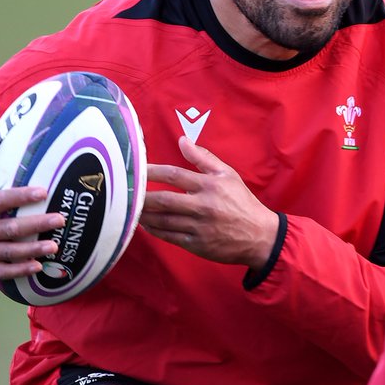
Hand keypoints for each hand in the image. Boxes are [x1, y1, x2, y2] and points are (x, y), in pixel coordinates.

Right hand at [0, 134, 63, 279]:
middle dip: (36, 224)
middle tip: (59, 219)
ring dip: (32, 250)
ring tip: (54, 246)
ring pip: (8, 252)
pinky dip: (19, 271)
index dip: (22, 196)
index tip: (43, 192)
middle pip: (10, 229)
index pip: (1, 201)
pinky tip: (37, 267)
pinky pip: (0, 271)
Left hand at [141, 137, 278, 269]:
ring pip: (162, 220)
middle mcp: (203, 206)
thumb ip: (203, 157)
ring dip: (143, 214)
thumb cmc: (242, 202)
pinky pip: (168, 236)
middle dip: (141, 196)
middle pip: (163, 200)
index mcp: (210, 186)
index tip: (136, 169)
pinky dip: (153, 230)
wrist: (260, 236)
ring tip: (130, 208)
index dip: (152, 171)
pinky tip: (144, 224)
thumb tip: (182, 140)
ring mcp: (198, 227)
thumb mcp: (228, 175)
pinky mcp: (196, 244)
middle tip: (125, 192)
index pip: (174, 175)